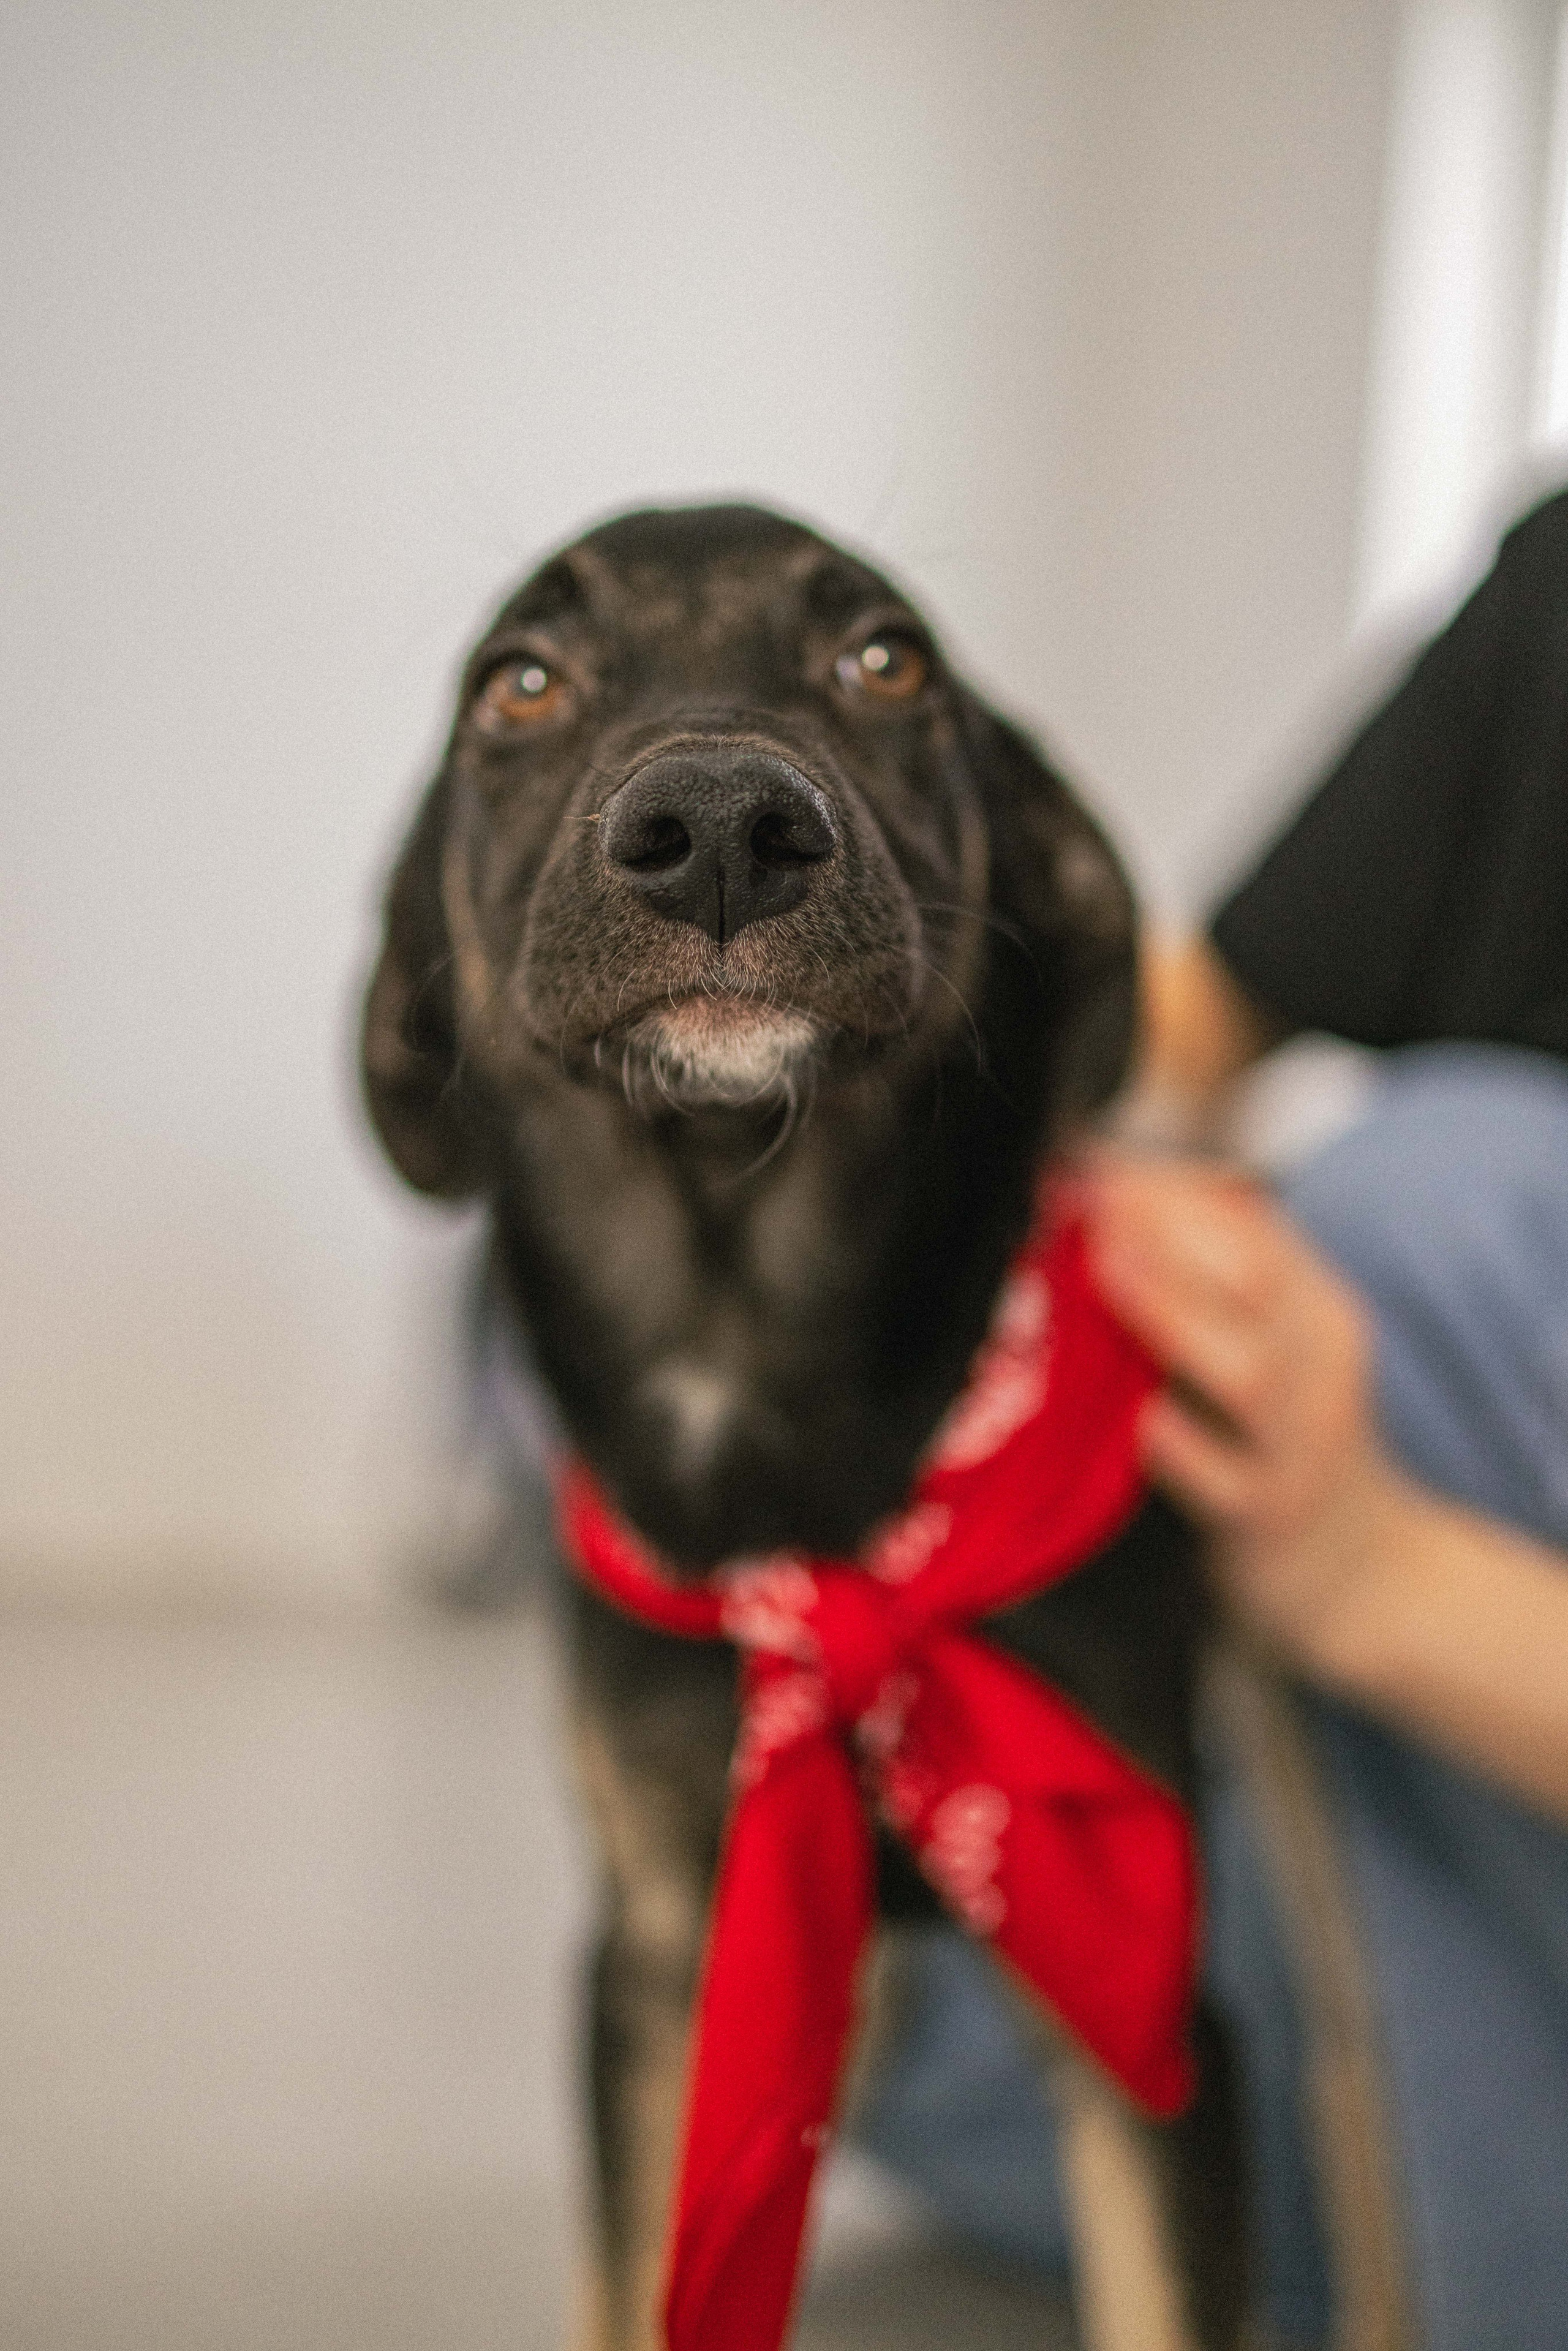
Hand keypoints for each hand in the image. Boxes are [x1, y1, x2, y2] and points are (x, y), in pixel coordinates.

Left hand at [1079, 1149, 1399, 1674]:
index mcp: (1317, 1308)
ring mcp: (1299, 1447)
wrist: (1359, 1571)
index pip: (1253, 1223)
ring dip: (1171, 1315)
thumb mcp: (1272, 1345)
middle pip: (1256, 1280)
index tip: (1091, 1162)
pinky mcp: (1270, 1520)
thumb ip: (1208, 1280)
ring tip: (1105, 1270)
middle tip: (1088, 1203)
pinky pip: (1226, 1481)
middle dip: (1169, 1233)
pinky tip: (1136, 1416)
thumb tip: (1104, 1198)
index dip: (1170, 1187)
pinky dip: (1181, 1445)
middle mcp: (1320, 1366)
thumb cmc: (1282, 1440)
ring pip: (1248, 1372)